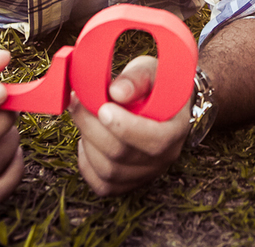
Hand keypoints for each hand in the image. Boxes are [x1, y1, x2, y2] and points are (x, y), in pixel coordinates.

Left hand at [69, 55, 190, 195]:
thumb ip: (136, 78)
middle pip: (122, 155)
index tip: (103, 108)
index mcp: (176, 129)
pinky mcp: (127, 183)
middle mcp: (165, 157)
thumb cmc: (153, 85)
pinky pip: (101, 184)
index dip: (126, 128)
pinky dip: (86, 162)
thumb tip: (116, 92)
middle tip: (78, 101)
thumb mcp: (150, 71)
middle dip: (93, 127)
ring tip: (83, 115)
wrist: (158, 103)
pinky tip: (88, 139)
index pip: (155, 140)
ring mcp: (146, 173)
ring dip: (87, 141)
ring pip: (108, 171)